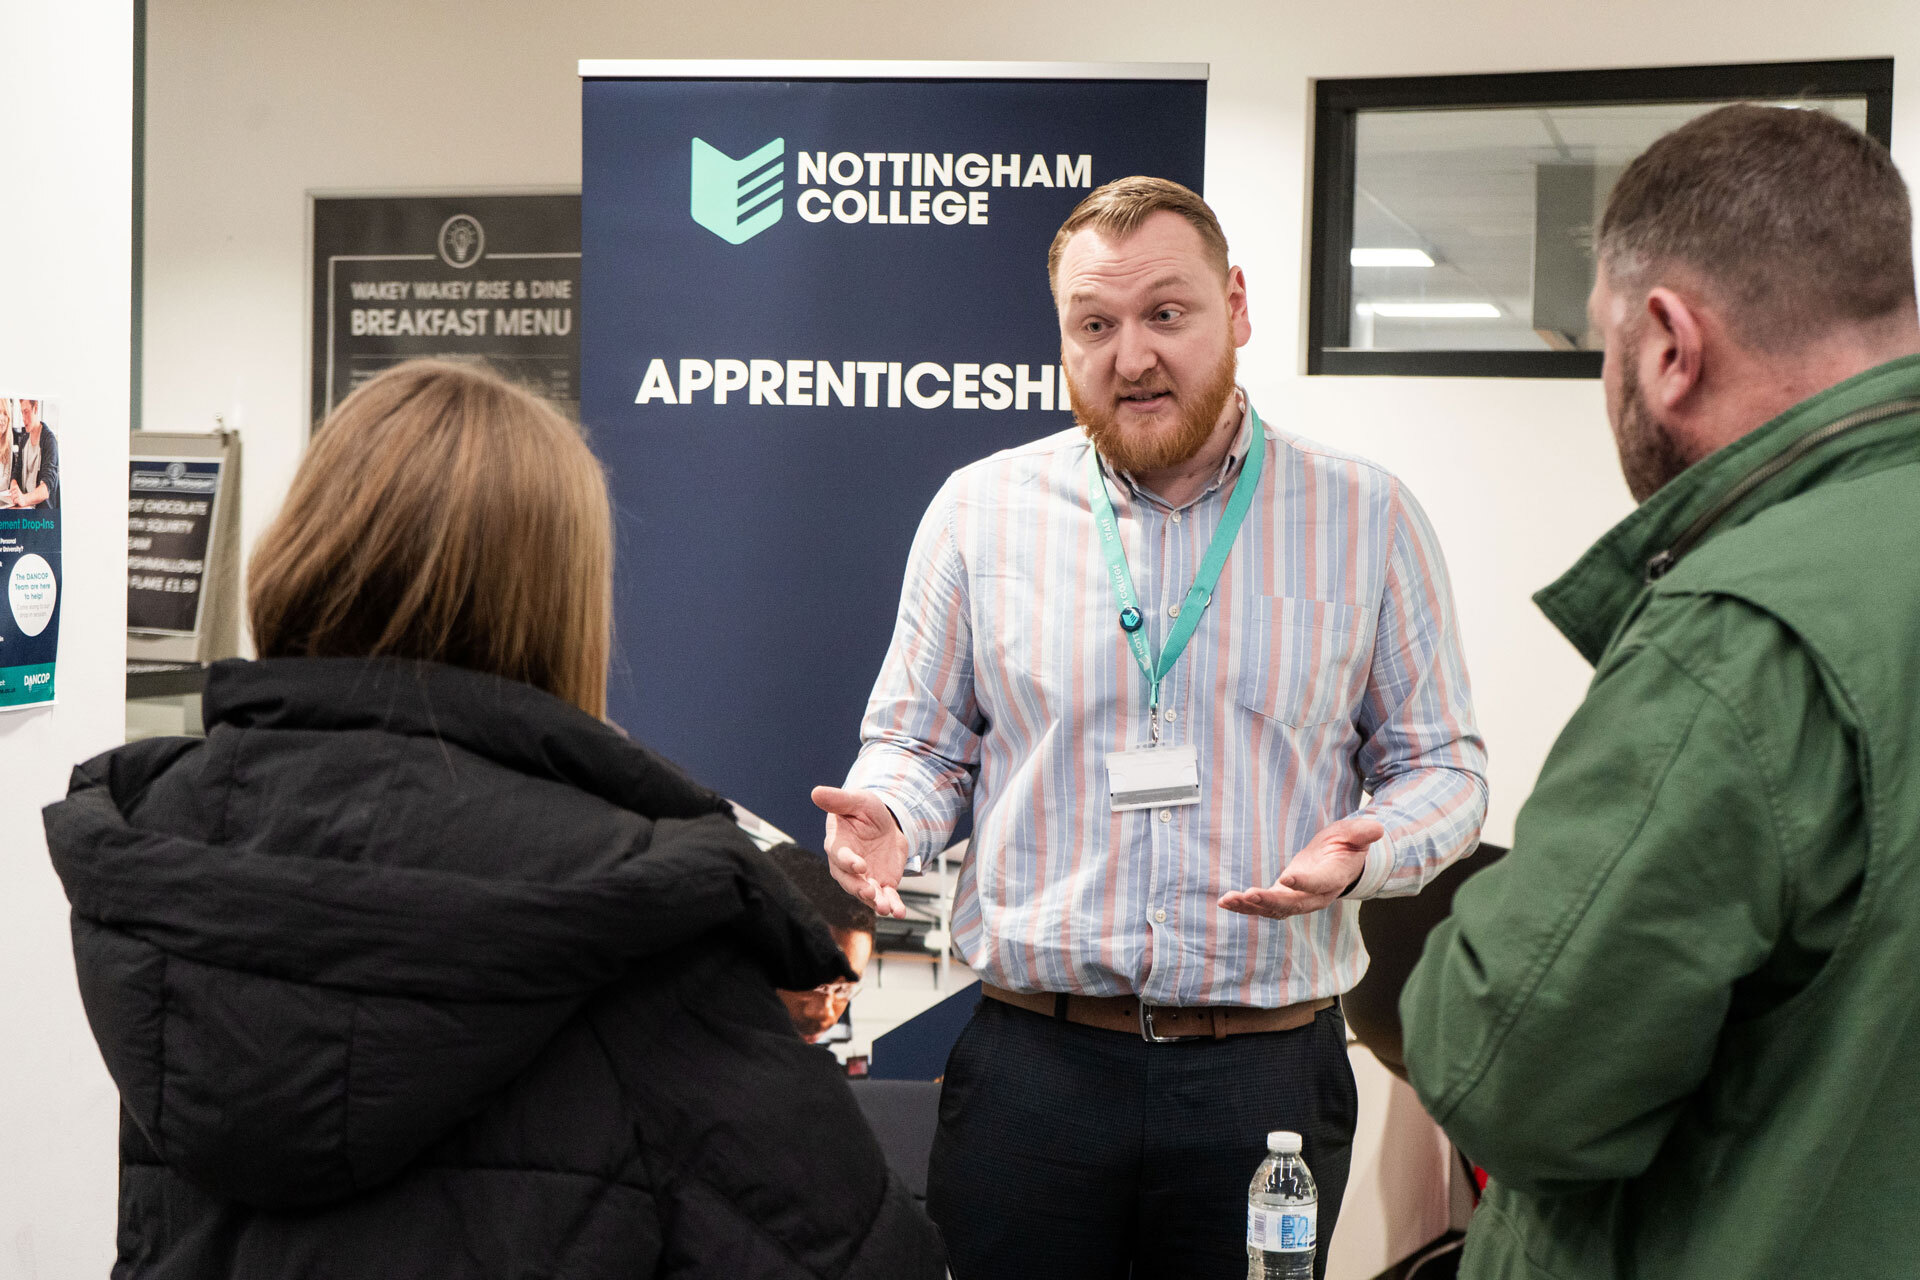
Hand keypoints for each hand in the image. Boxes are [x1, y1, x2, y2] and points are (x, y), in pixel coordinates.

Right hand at [810, 785, 909, 918]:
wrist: (886, 824)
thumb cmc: (864, 811)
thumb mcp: (856, 801)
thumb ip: (838, 800)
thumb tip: (815, 792)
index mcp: (838, 845)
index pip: (839, 856)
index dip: (847, 861)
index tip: (859, 865)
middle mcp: (847, 866)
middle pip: (849, 881)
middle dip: (858, 888)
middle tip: (869, 892)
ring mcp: (864, 878)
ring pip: (866, 894)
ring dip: (875, 902)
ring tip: (885, 908)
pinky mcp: (881, 884)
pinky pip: (886, 898)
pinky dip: (892, 906)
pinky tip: (899, 912)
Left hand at [1218, 816, 1384, 919]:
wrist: (1339, 863)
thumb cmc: (1345, 846)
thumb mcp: (1354, 834)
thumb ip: (1362, 833)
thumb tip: (1377, 828)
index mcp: (1333, 878)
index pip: (1319, 883)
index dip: (1305, 883)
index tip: (1287, 878)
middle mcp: (1315, 896)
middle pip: (1293, 904)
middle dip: (1270, 901)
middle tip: (1250, 895)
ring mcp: (1298, 900)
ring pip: (1274, 909)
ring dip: (1251, 907)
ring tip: (1230, 900)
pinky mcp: (1282, 899)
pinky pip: (1263, 907)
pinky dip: (1244, 906)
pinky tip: (1226, 902)